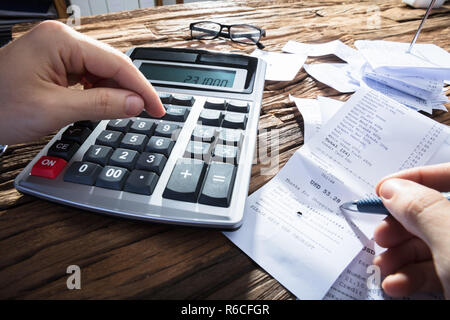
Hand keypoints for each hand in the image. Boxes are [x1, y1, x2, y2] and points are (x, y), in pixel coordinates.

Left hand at [0, 20, 164, 144]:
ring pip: (101, 70)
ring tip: (123, 112)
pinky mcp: (55, 62)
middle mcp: (61, 39)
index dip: (141, 88)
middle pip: (111, 64)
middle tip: (147, 112)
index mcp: (61, 41)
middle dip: (130, 90)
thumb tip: (135, 103)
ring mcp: (58, 50)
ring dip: (115, 92)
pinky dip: (99, 92)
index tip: (156, 108)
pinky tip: (103, 104)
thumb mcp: (54, 110)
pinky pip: (88, 75)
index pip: (116, 63)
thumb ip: (100, 105)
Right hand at [373, 162, 449, 298]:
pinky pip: (435, 271)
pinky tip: (396, 286)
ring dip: (400, 256)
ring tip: (383, 268)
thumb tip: (393, 189)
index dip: (418, 177)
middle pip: (436, 212)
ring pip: (432, 245)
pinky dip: (410, 277)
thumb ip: (422, 208)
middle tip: (380, 236)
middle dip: (401, 226)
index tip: (384, 189)